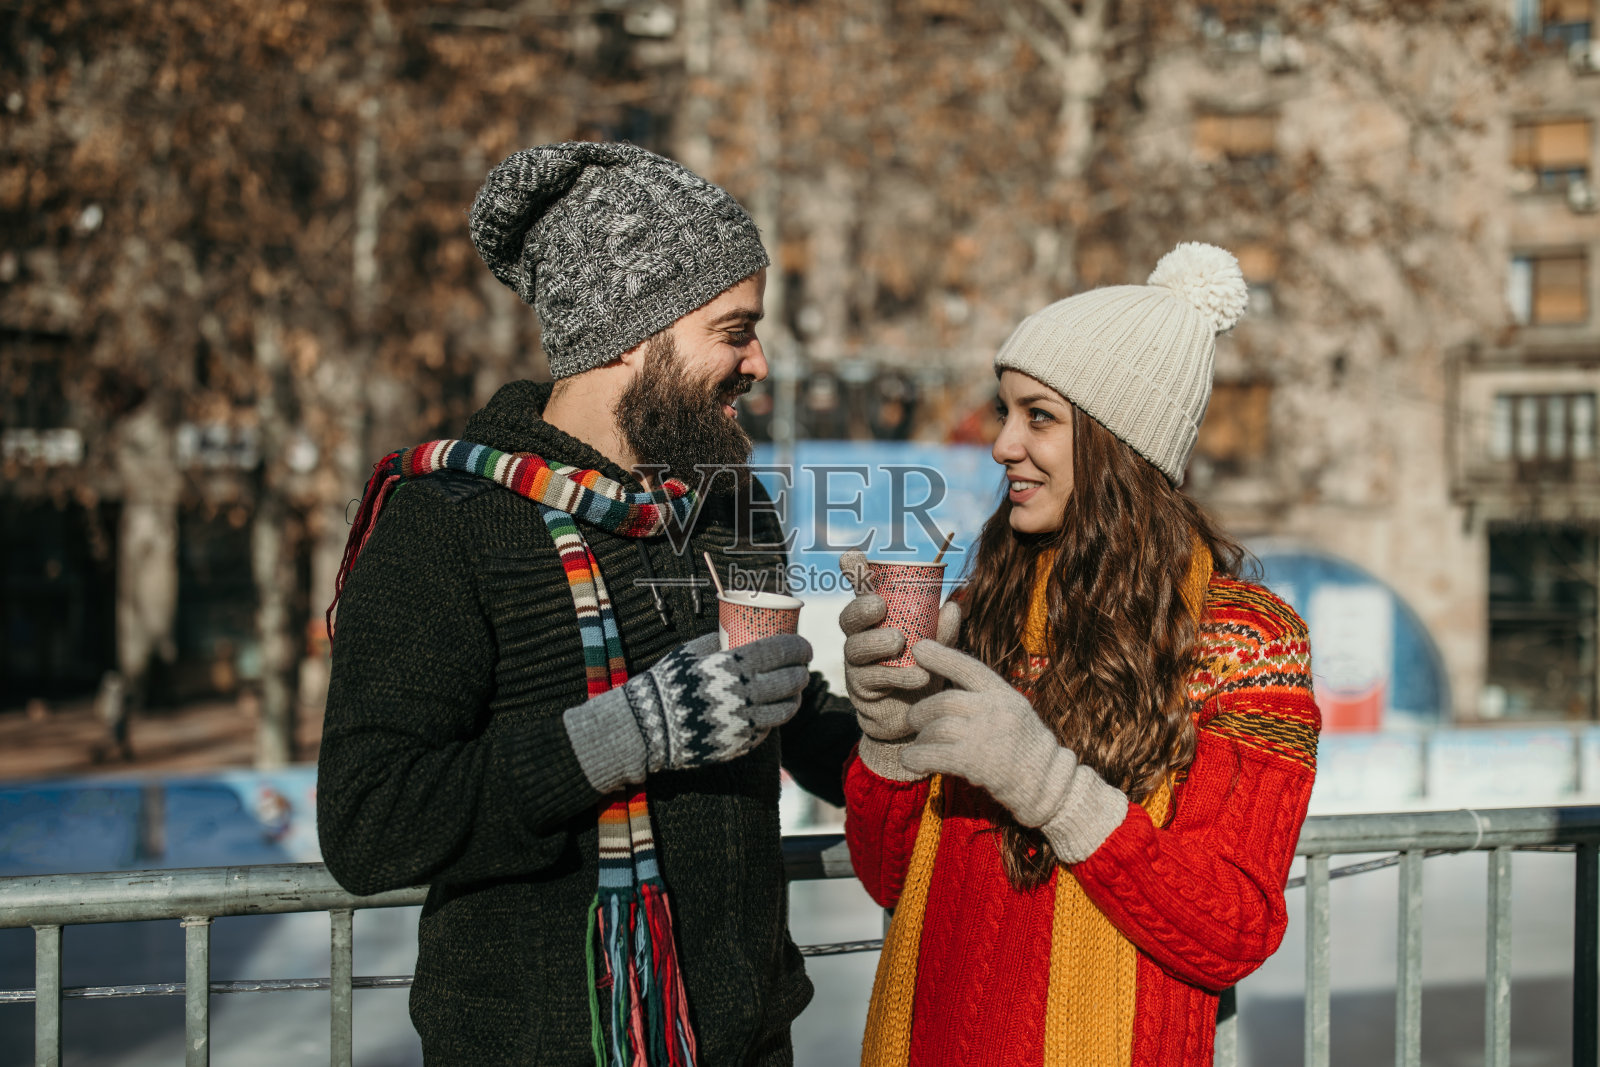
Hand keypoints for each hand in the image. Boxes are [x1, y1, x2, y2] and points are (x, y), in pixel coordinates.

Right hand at [564, 632, 811, 790]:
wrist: (648, 728)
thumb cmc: (667, 683)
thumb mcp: (690, 652)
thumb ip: (719, 641)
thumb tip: (742, 630)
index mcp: (733, 666)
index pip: (780, 651)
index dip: (799, 646)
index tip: (804, 646)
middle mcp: (744, 694)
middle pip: (790, 680)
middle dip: (802, 671)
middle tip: (802, 667)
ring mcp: (745, 723)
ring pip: (787, 709)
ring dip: (795, 697)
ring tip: (794, 690)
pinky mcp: (742, 744)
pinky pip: (768, 729)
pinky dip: (774, 718)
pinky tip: (771, 709)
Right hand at [838, 550, 960, 780]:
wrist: (920, 721)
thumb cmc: (924, 675)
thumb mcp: (937, 651)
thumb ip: (942, 631)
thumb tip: (952, 606)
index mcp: (878, 622)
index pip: (861, 592)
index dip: (853, 572)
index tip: (851, 555)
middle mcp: (861, 639)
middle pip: (848, 618)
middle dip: (861, 608)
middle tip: (880, 605)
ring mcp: (857, 666)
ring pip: (855, 648)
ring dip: (877, 642)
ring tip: (899, 642)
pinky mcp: (862, 692)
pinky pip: (872, 680)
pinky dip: (896, 675)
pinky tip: (918, 676)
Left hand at [902, 640, 1128, 862]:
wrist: (1049, 786)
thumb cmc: (1027, 751)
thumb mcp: (1014, 713)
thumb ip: (986, 700)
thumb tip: (946, 695)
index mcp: (1005, 694)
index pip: (968, 667)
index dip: (942, 656)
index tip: (919, 649)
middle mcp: (996, 709)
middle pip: (944, 700)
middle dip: (922, 710)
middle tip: (913, 720)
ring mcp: (986, 734)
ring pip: (937, 727)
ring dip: (920, 737)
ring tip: (917, 745)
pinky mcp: (976, 761)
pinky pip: (934, 754)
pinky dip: (916, 757)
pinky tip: (909, 760)